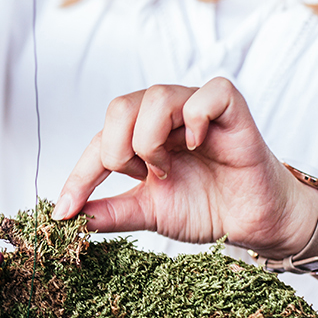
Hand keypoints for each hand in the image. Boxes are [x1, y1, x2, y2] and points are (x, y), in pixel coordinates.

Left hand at [52, 78, 317, 256]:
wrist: (252, 222)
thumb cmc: (206, 207)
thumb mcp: (148, 213)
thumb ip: (110, 212)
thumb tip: (68, 219)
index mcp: (141, 134)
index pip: (98, 141)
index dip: (80, 176)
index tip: (65, 211)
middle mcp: (165, 115)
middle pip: (120, 106)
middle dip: (118, 150)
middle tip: (140, 177)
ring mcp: (197, 108)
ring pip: (156, 96)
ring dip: (152, 139)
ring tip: (168, 168)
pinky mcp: (232, 108)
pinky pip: (207, 95)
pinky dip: (196, 120)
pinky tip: (198, 146)